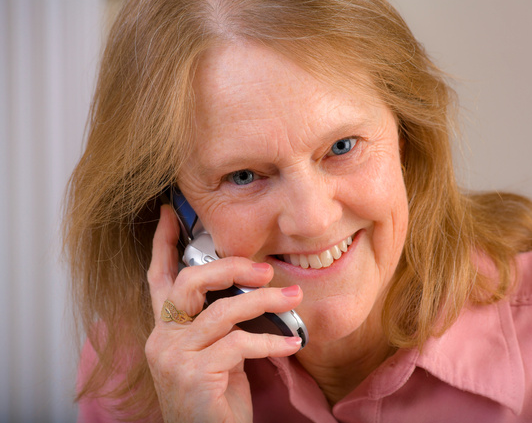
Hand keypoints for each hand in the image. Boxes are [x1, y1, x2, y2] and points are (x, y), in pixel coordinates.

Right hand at [145, 205, 302, 422]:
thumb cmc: (217, 398)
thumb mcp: (217, 354)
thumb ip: (221, 322)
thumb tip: (255, 287)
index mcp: (166, 330)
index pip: (158, 278)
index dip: (163, 244)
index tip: (169, 213)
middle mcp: (162, 339)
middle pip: (189, 281)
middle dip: (230, 267)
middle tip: (264, 269)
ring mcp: (174, 357)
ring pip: (222, 310)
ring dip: (264, 301)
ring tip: (293, 297)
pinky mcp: (194, 374)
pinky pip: (239, 344)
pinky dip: (271, 343)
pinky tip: (292, 345)